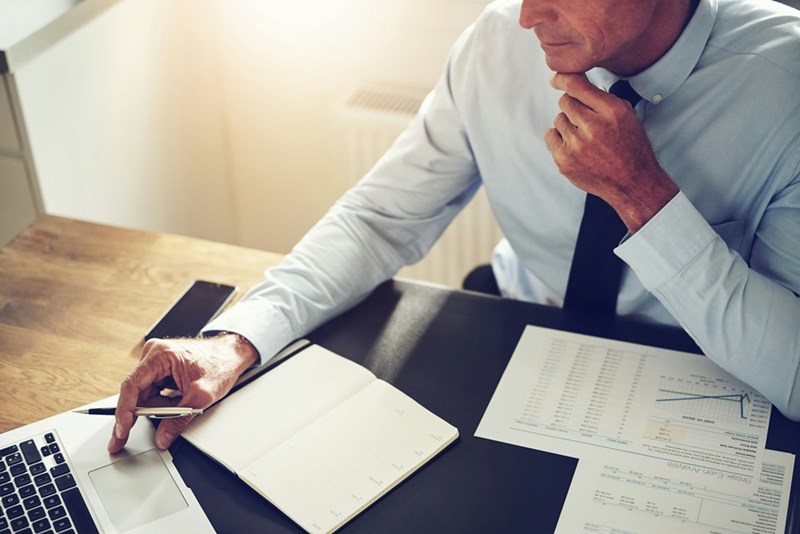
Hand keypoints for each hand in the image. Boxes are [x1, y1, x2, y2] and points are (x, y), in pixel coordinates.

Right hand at [108, 333, 258, 452]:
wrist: (233, 354)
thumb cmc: (221, 365)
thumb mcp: (202, 396)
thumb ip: (179, 419)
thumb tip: (162, 438)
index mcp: (160, 355)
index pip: (132, 386)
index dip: (124, 411)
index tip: (122, 431)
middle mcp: (154, 355)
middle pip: (136, 392)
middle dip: (139, 414)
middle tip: (123, 439)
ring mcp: (156, 361)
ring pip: (146, 394)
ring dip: (158, 408)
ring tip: (181, 404)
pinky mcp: (161, 369)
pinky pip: (154, 391)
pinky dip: (163, 402)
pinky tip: (178, 401)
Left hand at [544, 73, 677, 232]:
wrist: (632, 182)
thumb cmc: (631, 148)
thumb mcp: (627, 115)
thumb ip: (603, 99)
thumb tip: (577, 84)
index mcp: (611, 111)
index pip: (576, 85)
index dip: (563, 78)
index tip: (555, 79)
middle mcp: (593, 126)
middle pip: (565, 101)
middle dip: (573, 106)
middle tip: (584, 119)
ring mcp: (577, 145)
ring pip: (558, 119)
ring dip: (568, 124)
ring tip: (584, 137)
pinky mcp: (564, 160)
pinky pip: (550, 135)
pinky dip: (559, 138)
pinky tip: (574, 145)